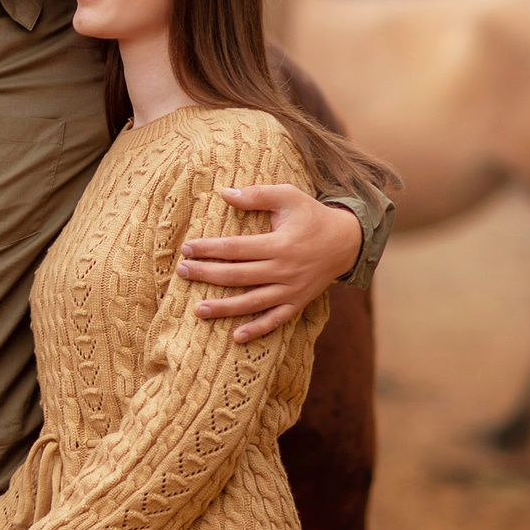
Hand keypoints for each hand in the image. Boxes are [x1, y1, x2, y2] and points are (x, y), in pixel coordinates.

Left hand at [179, 184, 361, 343]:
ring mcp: (291, 290)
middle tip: (182, 272)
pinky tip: (236, 337)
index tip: (187, 249)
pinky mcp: (298, 302)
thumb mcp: (289, 196)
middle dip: (206, 274)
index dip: (209, 249)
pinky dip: (258, 329)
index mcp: (279, 244)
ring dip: (224, 308)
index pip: (235, 249)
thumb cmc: (312, 216)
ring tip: (198, 310)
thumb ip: (257, 195)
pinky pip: (276, 320)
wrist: (347, 241)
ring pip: (252, 302)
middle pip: (238, 276)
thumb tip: (224, 193)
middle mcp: (284, 270)